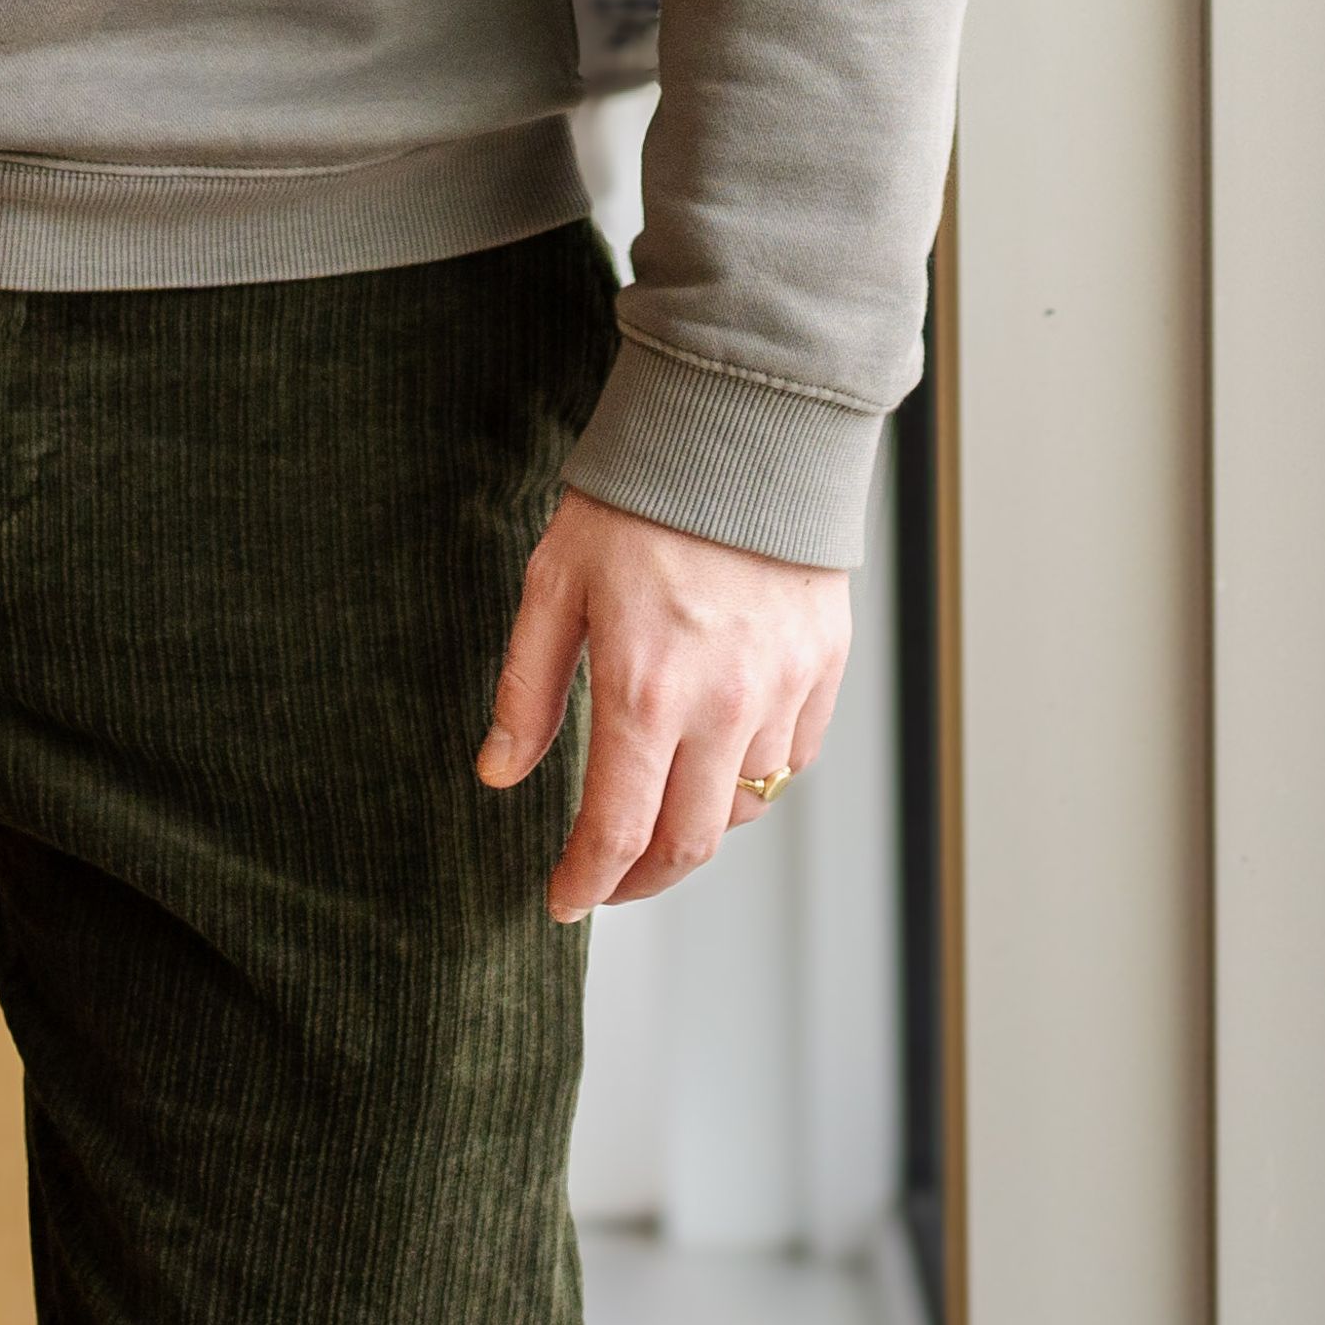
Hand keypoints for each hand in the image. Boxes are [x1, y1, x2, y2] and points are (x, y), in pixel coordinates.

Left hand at [476, 485, 849, 919]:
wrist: (738, 426)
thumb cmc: (637, 498)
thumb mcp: (554, 583)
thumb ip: (527, 688)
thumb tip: (499, 774)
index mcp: (644, 690)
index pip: (617, 833)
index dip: (586, 882)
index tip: (563, 898)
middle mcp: (721, 705)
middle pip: (687, 846)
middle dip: (641, 880)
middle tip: (608, 878)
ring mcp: (781, 690)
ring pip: (742, 807)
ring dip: (695, 826)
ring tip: (659, 805)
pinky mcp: (824, 666)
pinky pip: (791, 758)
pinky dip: (754, 776)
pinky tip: (719, 754)